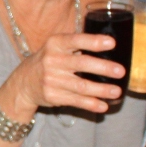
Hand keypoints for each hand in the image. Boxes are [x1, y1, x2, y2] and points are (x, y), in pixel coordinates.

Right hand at [1, 32, 124, 118]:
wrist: (24, 82)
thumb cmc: (49, 61)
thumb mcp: (56, 47)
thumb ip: (77, 45)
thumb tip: (110, 45)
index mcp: (55, 44)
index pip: (76, 40)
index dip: (94, 42)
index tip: (112, 43)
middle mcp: (52, 61)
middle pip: (82, 64)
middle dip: (104, 68)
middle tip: (121, 71)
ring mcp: (51, 80)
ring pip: (81, 86)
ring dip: (101, 90)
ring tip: (117, 92)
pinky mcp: (53, 96)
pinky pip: (76, 101)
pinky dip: (91, 104)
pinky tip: (103, 105)